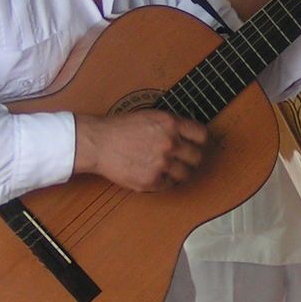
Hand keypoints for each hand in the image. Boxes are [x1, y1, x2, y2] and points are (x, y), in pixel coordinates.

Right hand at [73, 109, 207, 191]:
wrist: (98, 143)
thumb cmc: (121, 128)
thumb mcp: (151, 116)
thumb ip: (172, 125)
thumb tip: (190, 134)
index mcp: (170, 124)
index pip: (202, 135)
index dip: (200, 141)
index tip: (197, 145)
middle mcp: (169, 143)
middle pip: (197, 157)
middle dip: (191, 158)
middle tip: (184, 159)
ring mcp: (161, 163)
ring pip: (185, 174)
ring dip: (180, 172)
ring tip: (170, 169)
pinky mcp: (151, 180)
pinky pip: (168, 185)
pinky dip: (164, 181)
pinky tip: (156, 174)